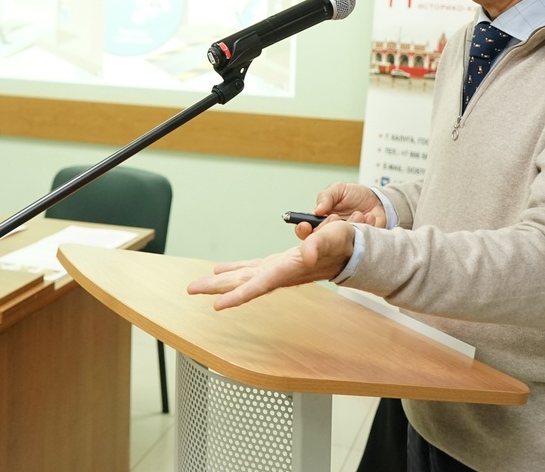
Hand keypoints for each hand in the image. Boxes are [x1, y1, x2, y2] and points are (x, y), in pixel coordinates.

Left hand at [187, 221, 354, 309]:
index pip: (259, 285)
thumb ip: (319, 245)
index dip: (238, 296)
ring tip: (198, 285)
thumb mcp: (332, 238)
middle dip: (218, 288)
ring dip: (221, 282)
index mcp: (289, 270)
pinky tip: (221, 270)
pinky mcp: (277, 263)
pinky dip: (235, 270)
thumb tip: (307, 253)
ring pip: (243, 278)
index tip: (218, 306)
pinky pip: (251, 269)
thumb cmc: (343, 243)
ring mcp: (277, 269)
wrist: (352, 250)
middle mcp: (280, 273)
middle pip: (243, 284)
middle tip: (192, 290)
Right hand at [293, 182, 385, 238]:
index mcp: (321, 221)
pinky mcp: (361, 243)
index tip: (305, 226)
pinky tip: (369, 217)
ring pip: (341, 242)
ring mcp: (346, 240)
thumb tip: (317, 210)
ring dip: (349, 226)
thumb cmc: (355, 195)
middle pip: (321, 240)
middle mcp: (332, 234)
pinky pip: (361, 242)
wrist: (378, 200)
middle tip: (337, 218)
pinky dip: (366, 227)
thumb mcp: (338, 189)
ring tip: (358, 214)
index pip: (306, 231)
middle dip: (328, 230)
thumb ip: (326, 197)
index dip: (303, 230)